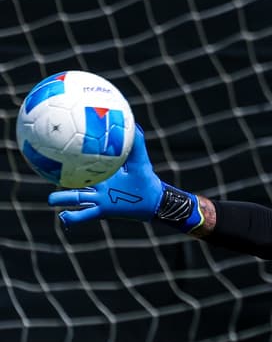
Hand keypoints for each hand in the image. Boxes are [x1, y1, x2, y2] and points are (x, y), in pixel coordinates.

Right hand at [47, 124, 163, 226]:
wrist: (154, 200)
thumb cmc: (146, 178)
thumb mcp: (139, 158)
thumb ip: (136, 141)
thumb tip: (132, 122)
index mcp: (103, 173)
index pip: (84, 163)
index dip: (72, 157)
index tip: (58, 148)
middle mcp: (98, 185)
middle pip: (75, 181)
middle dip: (60, 177)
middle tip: (46, 171)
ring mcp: (99, 199)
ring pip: (76, 198)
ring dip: (63, 199)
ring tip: (51, 199)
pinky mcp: (103, 211)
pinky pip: (86, 215)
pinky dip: (74, 218)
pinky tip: (64, 219)